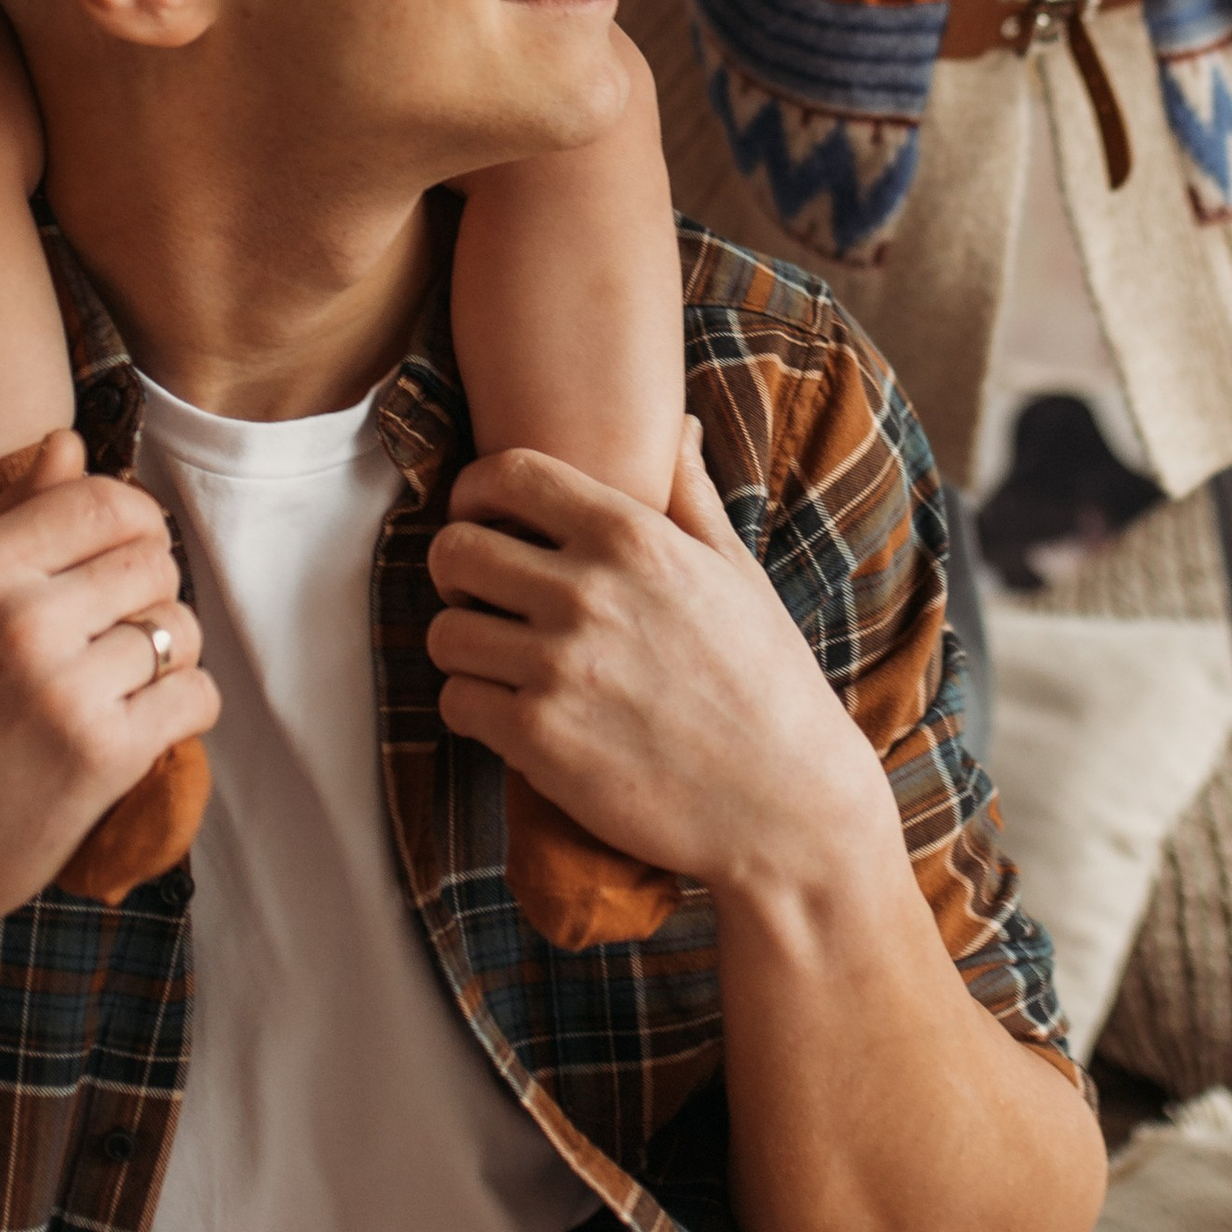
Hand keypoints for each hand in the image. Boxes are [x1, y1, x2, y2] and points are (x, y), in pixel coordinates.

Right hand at [0, 432, 217, 964]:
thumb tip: (68, 443)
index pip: (102, 500)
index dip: (131, 521)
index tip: (122, 553)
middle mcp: (18, 621)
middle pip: (152, 560)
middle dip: (148, 590)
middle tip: (113, 630)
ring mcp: (63, 691)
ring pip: (181, 627)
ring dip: (166, 653)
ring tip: (118, 681)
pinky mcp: (104, 757)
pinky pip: (196, 693)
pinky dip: (184, 707)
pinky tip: (141, 722)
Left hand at [426, 422, 890, 903]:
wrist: (786, 803)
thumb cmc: (768, 683)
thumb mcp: (738, 575)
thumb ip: (691, 497)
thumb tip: (677, 428)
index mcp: (635, 537)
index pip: (507, 474)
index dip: (476, 493)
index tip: (481, 518)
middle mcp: (589, 591)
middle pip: (454, 550)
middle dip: (458, 573)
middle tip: (485, 599)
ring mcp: (559, 666)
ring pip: (445, 631)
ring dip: (465, 647)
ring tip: (505, 663)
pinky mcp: (539, 738)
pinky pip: (456, 702)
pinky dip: (475, 709)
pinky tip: (516, 714)